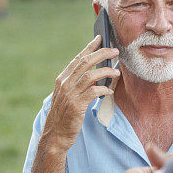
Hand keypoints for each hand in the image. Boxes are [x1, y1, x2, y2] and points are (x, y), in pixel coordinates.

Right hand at [41, 36, 118, 150]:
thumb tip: (96, 73)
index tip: (100, 38)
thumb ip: (77, 83)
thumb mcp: (67, 96)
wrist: (55, 135)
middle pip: (85, 62)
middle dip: (101, 54)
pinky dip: (103, 89)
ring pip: (90, 75)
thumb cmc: (64, 115)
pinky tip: (110, 90)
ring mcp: (69, 94)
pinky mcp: (76, 105)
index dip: (89, 47)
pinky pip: (93, 92)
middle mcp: (64, 84)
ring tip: (116, 72)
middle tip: (115, 51)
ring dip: (106, 71)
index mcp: (62, 79)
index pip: (78, 59)